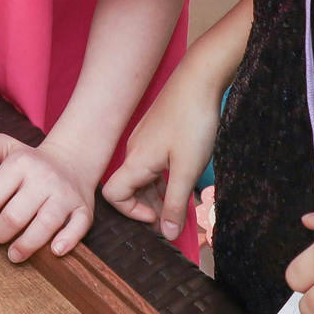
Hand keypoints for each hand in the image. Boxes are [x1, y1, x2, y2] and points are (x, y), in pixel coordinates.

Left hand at [0, 133, 101, 261]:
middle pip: (14, 216)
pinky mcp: (84, 209)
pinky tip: (54, 250)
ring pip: (45, 224)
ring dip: (26, 245)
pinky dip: (68, 240)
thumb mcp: (4, 146)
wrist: (72, 160)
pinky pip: (79, 226)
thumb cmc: (30, 161)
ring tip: (14, 254)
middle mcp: (45, 177)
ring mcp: (66, 194)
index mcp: (21, 162)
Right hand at [102, 63, 224, 238]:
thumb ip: (176, 204)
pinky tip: (182, 180)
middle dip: (148, 208)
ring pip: (143, 177)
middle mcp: (135, 151)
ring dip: (158, 194)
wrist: (199, 79)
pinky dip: (164, 179)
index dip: (131, 213)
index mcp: (136, 161)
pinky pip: (152, 164)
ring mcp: (145, 141)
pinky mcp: (156, 133)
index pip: (114, 196)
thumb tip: (168, 234)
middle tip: (174, 220)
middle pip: (130, 189)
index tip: (158, 219)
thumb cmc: (192, 122)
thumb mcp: (187, 170)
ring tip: (181, 205)